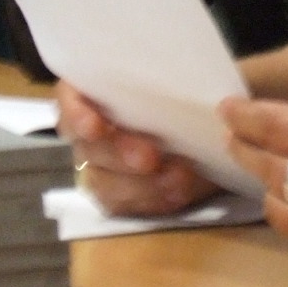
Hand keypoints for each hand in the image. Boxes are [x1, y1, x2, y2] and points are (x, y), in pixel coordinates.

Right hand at [55, 80, 220, 215]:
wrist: (218, 133)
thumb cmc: (196, 94)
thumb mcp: (192, 80)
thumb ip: (184, 81)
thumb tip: (208, 97)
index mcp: (99, 89)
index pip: (69, 96)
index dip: (75, 112)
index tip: (94, 127)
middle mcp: (93, 129)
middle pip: (87, 145)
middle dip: (118, 153)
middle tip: (150, 158)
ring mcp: (102, 166)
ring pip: (103, 182)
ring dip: (140, 184)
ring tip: (179, 178)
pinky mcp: (120, 196)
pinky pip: (123, 206)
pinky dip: (151, 201)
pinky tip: (176, 194)